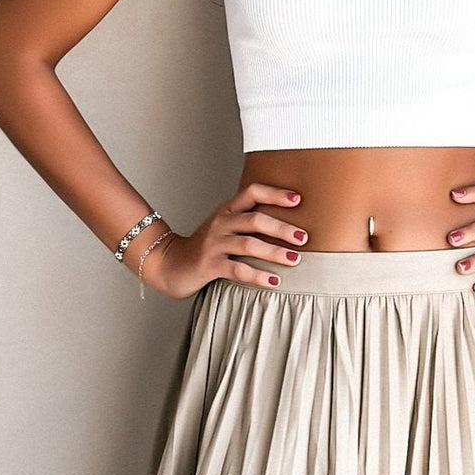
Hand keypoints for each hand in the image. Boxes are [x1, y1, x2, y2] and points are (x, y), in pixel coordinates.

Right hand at [140, 182, 309, 298]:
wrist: (170, 264)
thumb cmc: (205, 248)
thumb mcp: (224, 229)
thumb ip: (247, 224)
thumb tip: (285, 228)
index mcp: (227, 210)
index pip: (252, 192)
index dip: (275, 193)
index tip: (298, 200)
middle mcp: (221, 223)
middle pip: (256, 219)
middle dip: (282, 229)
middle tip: (304, 238)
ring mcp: (214, 243)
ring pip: (249, 244)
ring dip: (275, 252)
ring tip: (295, 260)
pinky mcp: (209, 264)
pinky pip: (238, 269)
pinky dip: (258, 275)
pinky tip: (274, 281)